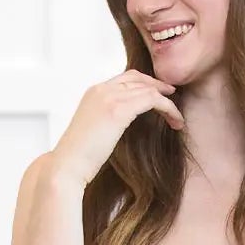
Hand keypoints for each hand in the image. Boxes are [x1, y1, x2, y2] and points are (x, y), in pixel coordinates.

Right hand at [50, 70, 185, 186]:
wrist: (66, 167)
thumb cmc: (78, 159)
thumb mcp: (92, 132)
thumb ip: (106, 122)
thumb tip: (119, 128)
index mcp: (93, 93)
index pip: (124, 78)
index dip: (144, 84)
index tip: (158, 95)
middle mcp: (101, 90)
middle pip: (137, 77)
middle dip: (157, 85)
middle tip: (173, 97)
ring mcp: (109, 97)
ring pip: (148, 89)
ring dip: (167, 102)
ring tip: (178, 119)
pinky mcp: (118, 110)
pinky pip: (152, 100)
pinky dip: (168, 109)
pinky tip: (175, 121)